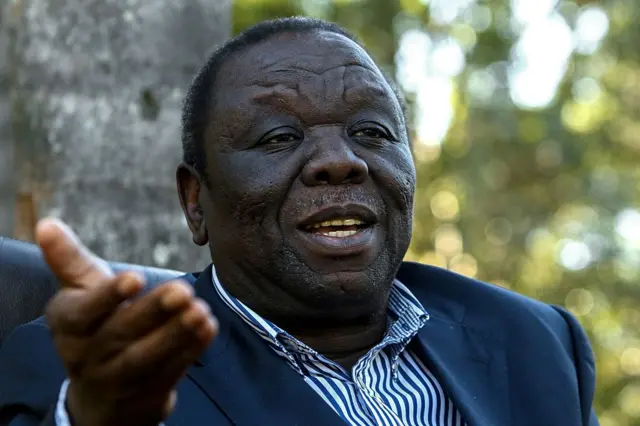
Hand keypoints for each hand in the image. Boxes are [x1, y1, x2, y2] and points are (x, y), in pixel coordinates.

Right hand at [38, 218, 217, 425]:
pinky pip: (169, 373)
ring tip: (201, 310)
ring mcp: (117, 380)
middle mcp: (87, 356)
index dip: (108, 296)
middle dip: (153, 311)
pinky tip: (208, 327)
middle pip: (121, 333)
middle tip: (182, 290)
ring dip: (176, 334)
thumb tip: (47, 224)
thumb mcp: (78, 295)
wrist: (99, 395)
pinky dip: (190, 350)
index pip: (83, 312)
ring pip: (146, 358)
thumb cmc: (92, 328)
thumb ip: (69, 261)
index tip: (135, 277)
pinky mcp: (145, 395)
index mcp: (69, 326)